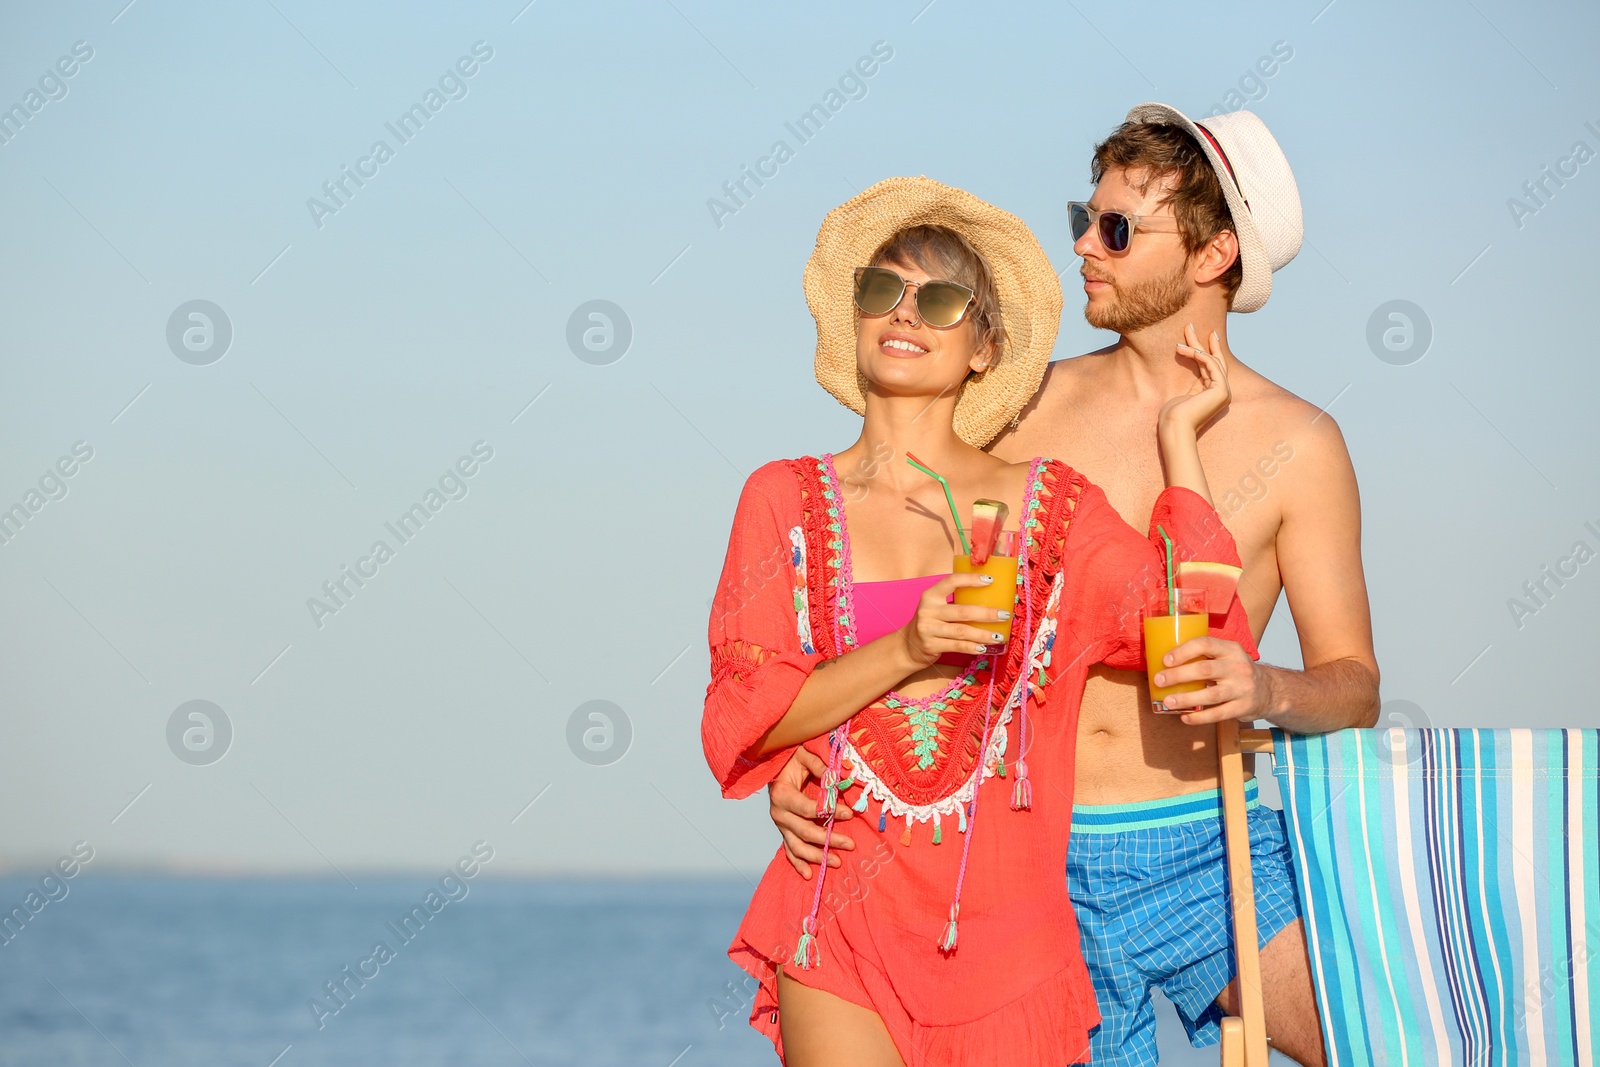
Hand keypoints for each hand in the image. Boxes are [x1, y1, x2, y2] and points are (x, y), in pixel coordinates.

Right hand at [769, 746, 855, 879]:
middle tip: (850, 844)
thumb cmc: (791, 760)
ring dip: (816, 856)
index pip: (808, 808)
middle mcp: (778, 813)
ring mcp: (781, 825)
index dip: (829, 812)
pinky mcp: (784, 831)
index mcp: (782, 795)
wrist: (775, 766)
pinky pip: (789, 851)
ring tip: (837, 862)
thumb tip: (839, 777)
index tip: (849, 813)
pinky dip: (798, 864)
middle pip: (805, 832)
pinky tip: (809, 875)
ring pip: (797, 846)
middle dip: (828, 840)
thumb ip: (819, 765)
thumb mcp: (804, 755)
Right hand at [899, 572, 1010, 666]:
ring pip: (962, 631)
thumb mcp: (936, 606)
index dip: (971, 579)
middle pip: (962, 611)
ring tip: (999, 636)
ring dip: (983, 634)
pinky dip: (973, 647)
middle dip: (986, 613)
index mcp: (930, 595)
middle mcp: (928, 610)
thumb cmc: (931, 621)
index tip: (990, 580)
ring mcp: (928, 629)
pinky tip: (985, 648)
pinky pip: (957, 646)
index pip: (951, 582)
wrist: (909, 645)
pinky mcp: (931, 645)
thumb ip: (955, 600)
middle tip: (1004, 614)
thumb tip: (991, 597)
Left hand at [1152, 635, 1274, 724]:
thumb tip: (1166, 661)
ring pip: (1210, 694)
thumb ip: (1205, 655)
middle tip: (1159, 680)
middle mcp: (1238, 667)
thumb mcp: (1228, 655)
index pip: (1205, 644)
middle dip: (1178, 675)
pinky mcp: (1243, 708)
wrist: (1269, 691)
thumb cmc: (1237, 671)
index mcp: (1231, 649)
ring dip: (1186, 698)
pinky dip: (1199, 718)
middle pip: (1204, 670)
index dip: (1183, 651)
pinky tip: (1185, 717)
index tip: (1165, 660)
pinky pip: (1218, 714)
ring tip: (1168, 701)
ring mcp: (1241, 689)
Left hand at [1159, 323, 1231, 435]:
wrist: (1174, 429)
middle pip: (1214, 361)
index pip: (1211, 367)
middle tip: (1191, 325)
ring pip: (1212, 361)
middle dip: (1203, 342)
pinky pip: (1211, 366)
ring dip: (1196, 346)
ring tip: (1182, 335)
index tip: (1204, 334)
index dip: (1207, 350)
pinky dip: (1199, 356)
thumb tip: (1190, 366)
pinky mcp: (1221, 391)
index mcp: (1212, 394)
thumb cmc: (1172, 416)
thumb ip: (1191, 382)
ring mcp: (1224, 392)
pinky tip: (1186, 349)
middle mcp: (1222, 392)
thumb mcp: (1182, 394)